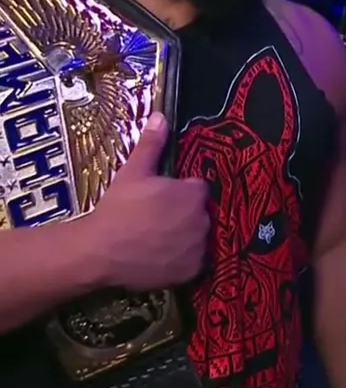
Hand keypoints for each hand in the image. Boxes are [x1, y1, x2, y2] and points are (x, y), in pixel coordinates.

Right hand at [83, 113, 209, 290]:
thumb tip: (161, 116)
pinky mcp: (192, 271)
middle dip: (182, 214)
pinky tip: (161, 257)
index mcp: (194, 194)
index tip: (160, 198)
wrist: (99, 251)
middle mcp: (204, 220)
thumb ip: (151, 144)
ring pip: (197, 237)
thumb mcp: (133, 172)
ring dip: (184, 237)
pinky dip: (182, 260)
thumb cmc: (117, 208)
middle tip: (155, 220)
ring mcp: (199, 247)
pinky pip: (193, 262)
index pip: (196, 188)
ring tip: (156, 240)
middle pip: (198, 213)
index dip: (178, 192)